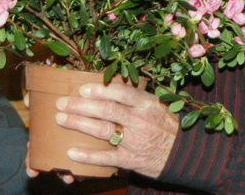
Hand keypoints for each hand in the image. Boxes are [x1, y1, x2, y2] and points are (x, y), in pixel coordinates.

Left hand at [54, 82, 178, 178]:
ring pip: (103, 130)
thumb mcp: (156, 106)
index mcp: (147, 104)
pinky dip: (88, 155)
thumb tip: (108, 85)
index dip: (101, 89)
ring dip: (79, 123)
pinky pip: (106, 157)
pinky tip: (71, 152)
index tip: (82, 88)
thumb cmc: (165, 126)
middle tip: (62, 102)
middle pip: (107, 109)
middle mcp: (140, 120)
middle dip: (81, 105)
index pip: (122, 92)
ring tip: (61, 119)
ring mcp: (135, 141)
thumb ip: (135, 98)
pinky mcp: (130, 160)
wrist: (183, 154)